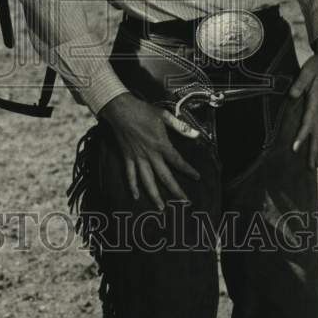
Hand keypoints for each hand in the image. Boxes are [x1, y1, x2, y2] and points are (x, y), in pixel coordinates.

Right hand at [98, 91, 200, 210]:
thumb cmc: (142, 110)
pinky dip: (132, 186)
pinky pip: (130, 174)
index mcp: (161, 144)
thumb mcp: (163, 115)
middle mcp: (150, 154)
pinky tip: (136, 196)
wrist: (120, 109)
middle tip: (185, 202)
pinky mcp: (127, 157)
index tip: (197, 177)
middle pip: (165, 176)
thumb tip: (195, 134)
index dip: (188, 170)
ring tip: (160, 208)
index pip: (177, 161)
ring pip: (147, 180)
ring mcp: (137, 157)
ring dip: (154, 195)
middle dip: (175, 190)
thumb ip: (179, 126)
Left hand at [290, 33, 317, 168]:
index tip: (295, 148)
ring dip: (317, 149)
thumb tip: (292, 96)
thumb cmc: (316, 66)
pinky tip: (317, 150)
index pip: (308, 123)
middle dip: (313, 151)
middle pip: (316, 134)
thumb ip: (299, 83)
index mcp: (316, 102)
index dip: (301, 136)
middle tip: (310, 168)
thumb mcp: (306, 71)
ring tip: (316, 166)